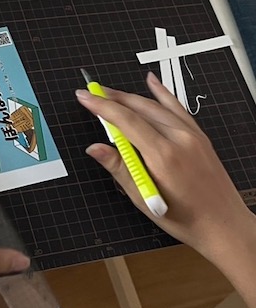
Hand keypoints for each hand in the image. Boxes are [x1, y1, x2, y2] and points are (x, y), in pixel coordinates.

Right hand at [76, 71, 254, 258]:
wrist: (224, 225)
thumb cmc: (186, 218)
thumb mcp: (144, 198)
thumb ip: (119, 168)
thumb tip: (95, 149)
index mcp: (163, 155)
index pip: (125, 120)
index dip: (101, 106)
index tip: (84, 97)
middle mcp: (180, 139)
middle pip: (140, 108)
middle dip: (112, 98)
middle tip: (91, 92)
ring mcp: (192, 135)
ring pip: (156, 106)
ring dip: (130, 96)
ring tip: (110, 92)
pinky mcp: (199, 136)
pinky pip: (177, 107)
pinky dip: (162, 94)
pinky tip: (151, 82)